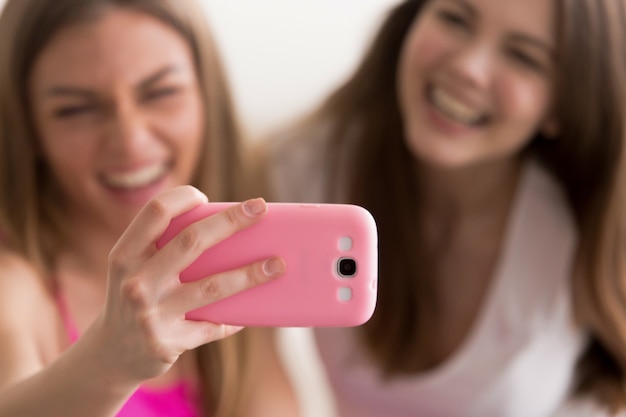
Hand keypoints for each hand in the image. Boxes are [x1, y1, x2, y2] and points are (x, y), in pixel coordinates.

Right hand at [93, 186, 283, 384]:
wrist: (110, 355)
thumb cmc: (135, 297)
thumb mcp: (134, 268)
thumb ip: (163, 247)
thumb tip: (226, 226)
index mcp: (125, 255)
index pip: (156, 212)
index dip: (184, 197)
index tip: (206, 197)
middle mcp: (136, 283)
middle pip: (192, 241)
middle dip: (231, 221)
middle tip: (261, 208)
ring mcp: (151, 315)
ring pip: (213, 287)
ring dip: (251, 274)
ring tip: (278, 264)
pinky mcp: (168, 343)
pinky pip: (214, 326)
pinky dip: (235, 319)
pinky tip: (252, 312)